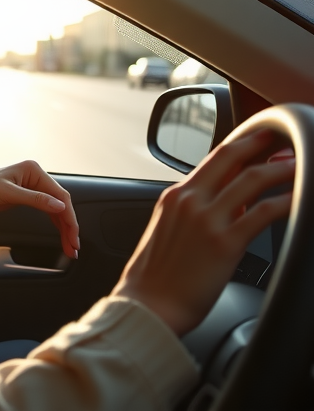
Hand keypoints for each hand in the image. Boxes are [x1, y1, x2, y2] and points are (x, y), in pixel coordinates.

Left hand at [0, 160, 79, 258]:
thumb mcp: (8, 194)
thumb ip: (35, 200)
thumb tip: (60, 206)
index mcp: (33, 169)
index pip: (59, 195)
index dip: (69, 216)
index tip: (73, 234)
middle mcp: (35, 176)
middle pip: (59, 203)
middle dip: (68, 226)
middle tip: (74, 246)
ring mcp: (31, 187)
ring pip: (54, 209)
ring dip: (63, 227)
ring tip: (69, 246)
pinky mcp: (25, 197)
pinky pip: (45, 211)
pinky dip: (54, 224)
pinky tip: (60, 235)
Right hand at [111, 130, 293, 335]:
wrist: (148, 307)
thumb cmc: (156, 279)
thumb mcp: (169, 234)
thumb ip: (197, 214)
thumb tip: (233, 205)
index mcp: (173, 197)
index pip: (211, 160)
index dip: (240, 146)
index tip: (259, 141)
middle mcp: (189, 201)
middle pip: (231, 157)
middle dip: (261, 144)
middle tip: (284, 139)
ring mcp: (207, 219)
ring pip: (252, 179)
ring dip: (282, 168)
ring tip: (301, 165)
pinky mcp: (225, 242)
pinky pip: (264, 212)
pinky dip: (287, 201)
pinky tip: (301, 201)